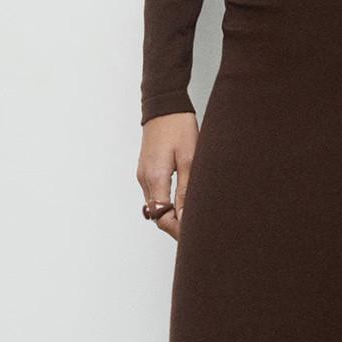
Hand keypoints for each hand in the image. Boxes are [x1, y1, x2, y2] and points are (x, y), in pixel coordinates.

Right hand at [138, 112, 197, 240]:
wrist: (164, 106)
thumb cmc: (179, 128)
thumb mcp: (190, 159)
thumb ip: (186, 190)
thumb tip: (186, 216)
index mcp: (155, 178)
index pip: (162, 217)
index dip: (178, 230)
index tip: (195, 235)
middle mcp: (145, 179)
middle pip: (157, 214)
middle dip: (176, 225)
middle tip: (198, 229)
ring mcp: (143, 175)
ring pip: (156, 205)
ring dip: (172, 214)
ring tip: (194, 216)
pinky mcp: (146, 170)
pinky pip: (155, 194)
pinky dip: (167, 202)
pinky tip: (183, 200)